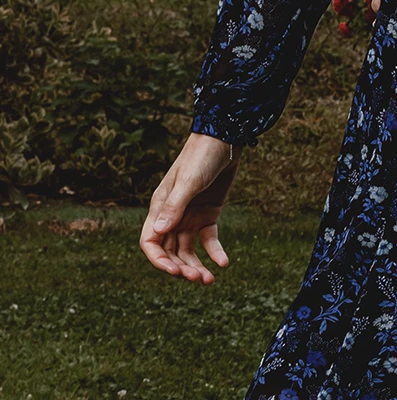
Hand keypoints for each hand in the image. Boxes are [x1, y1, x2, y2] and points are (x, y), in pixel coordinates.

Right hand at [140, 132, 237, 282]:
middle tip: (198, 279)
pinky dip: (214, 251)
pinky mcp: (208, 213)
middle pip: (170, 250)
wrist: (225, 139)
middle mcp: (172, 215)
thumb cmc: (202, 156)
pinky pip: (208, 238)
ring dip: (197, 265)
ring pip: (188, 249)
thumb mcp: (190, 181)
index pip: (150, 242)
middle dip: (181, 267)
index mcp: (159, 208)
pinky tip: (223, 263)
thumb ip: (175, 206)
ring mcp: (190, 215)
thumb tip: (158, 232)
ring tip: (209, 279)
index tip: (174, 271)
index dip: (159, 260)